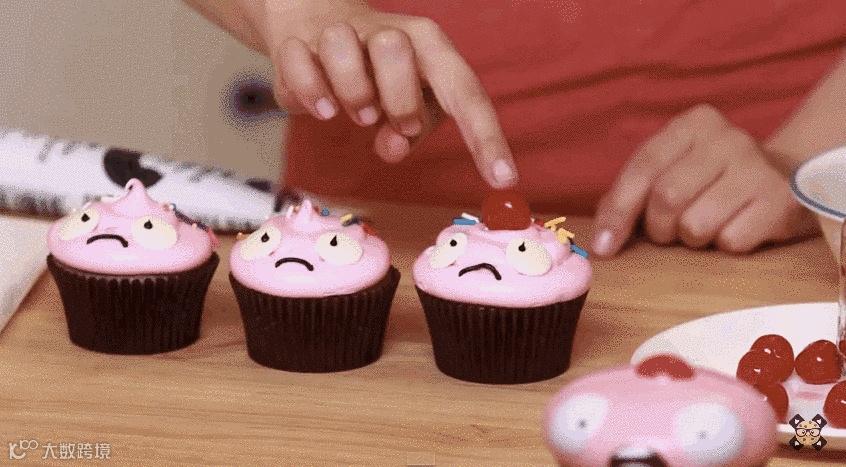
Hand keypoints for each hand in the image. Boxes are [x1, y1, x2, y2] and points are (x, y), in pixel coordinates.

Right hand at [219, 0, 517, 187]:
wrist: (315, 26)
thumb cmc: (376, 75)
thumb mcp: (407, 103)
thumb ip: (410, 130)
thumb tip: (392, 147)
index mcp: (429, 47)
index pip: (465, 91)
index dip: (485, 138)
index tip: (503, 179)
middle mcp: (389, 33)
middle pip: (397, 51)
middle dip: (396, 100)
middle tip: (386, 121)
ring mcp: (342, 33)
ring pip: (343, 52)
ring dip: (349, 94)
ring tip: (348, 111)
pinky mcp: (299, 42)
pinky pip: (299, 65)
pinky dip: (309, 94)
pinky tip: (320, 108)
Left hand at [590, 104, 817, 256]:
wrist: (784, 178)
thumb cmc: (710, 180)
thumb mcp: (670, 170)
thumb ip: (630, 194)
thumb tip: (601, 243)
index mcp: (693, 124)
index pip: (643, 168)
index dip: (618, 211)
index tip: (603, 247)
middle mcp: (728, 138)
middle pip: (667, 198)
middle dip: (659, 228)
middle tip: (670, 231)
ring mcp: (757, 168)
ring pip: (695, 226)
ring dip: (692, 239)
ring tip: (707, 224)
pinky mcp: (780, 201)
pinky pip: (730, 241)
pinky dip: (725, 245)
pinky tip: (737, 226)